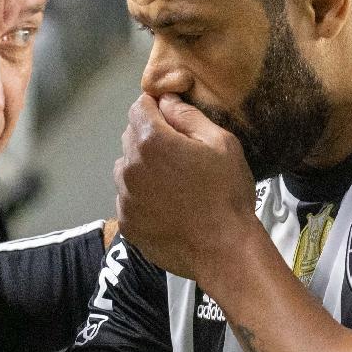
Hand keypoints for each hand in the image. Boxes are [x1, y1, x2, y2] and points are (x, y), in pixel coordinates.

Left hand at [115, 93, 256, 278]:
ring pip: (127, 168)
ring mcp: (125, 197)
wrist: (224, 251)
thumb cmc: (227, 194)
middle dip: (151, 137)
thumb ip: (188, 116)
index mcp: (150, 141)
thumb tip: (167, 100)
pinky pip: (129, 198)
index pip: (139, 107)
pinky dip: (143, 197)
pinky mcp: (126, 223)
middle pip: (131, 136)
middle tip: (181, 155)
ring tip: (174, 184)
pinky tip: (168, 206)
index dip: (156, 107)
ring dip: (144, 168)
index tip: (172, 118)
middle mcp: (129, 167)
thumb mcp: (221, 143)